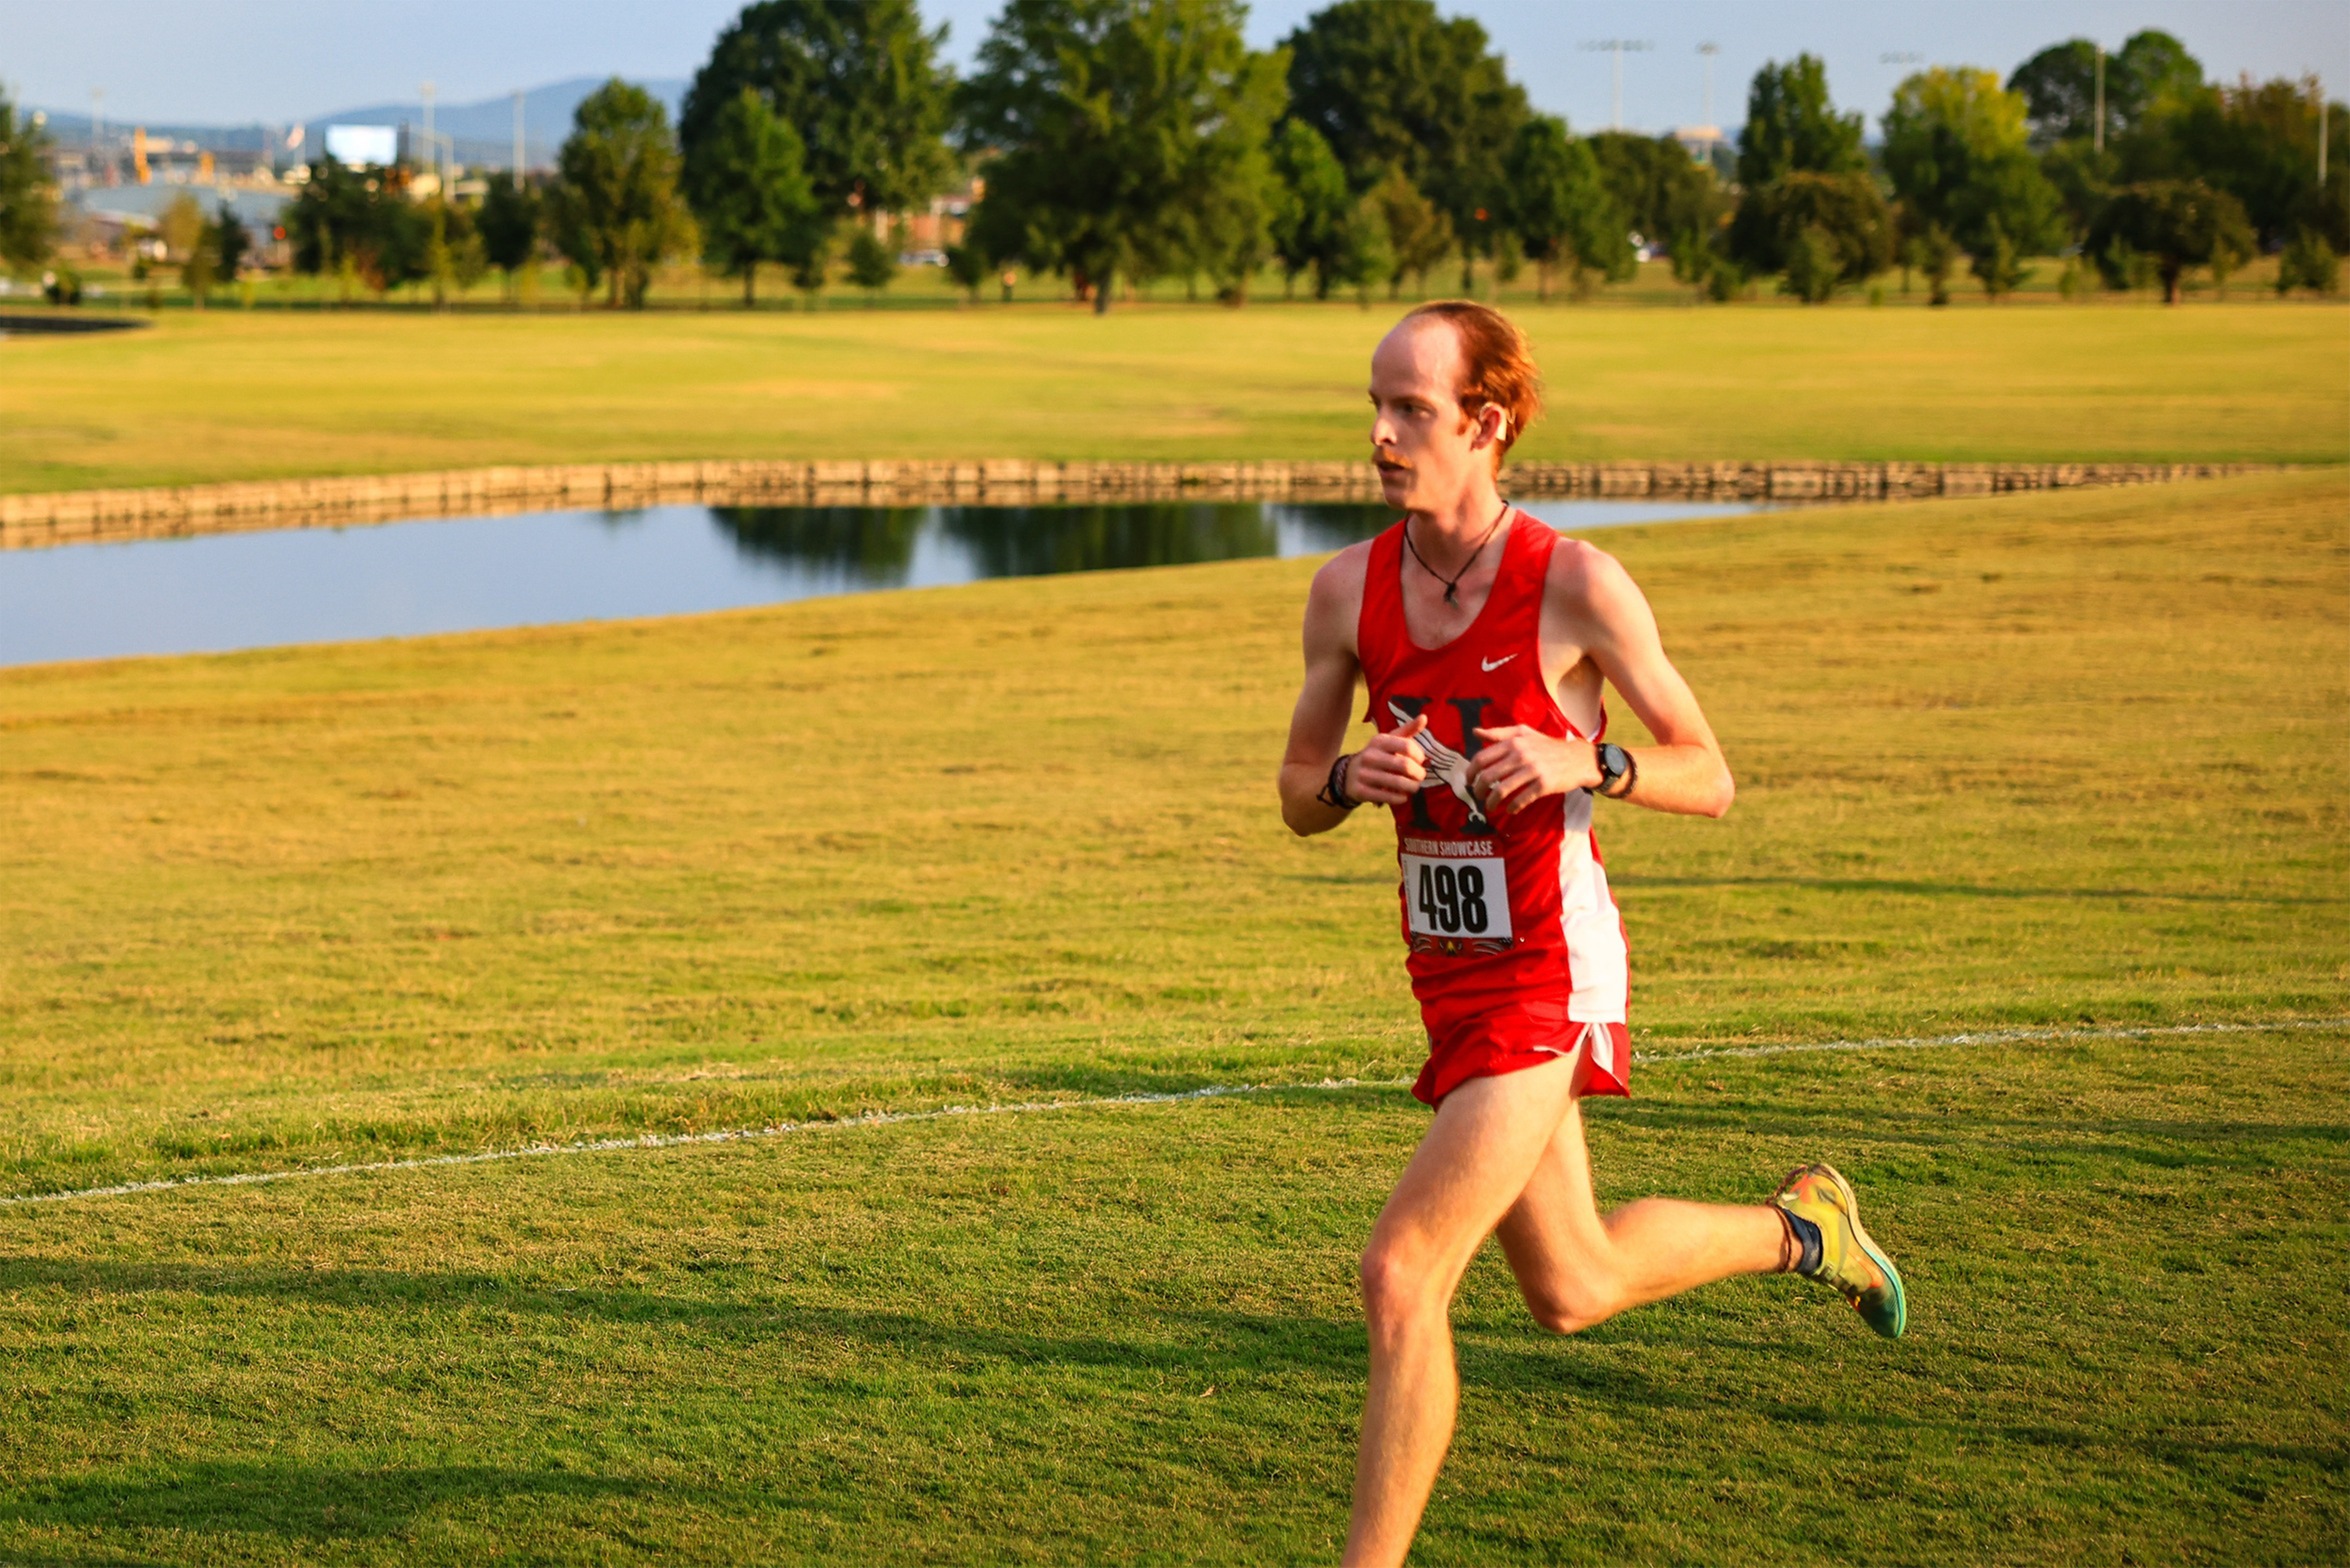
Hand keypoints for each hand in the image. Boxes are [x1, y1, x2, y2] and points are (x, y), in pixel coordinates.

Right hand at [1346, 713, 1430, 804]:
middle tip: (1420, 777)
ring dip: (1412, 787)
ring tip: (1414, 787)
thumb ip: (1408, 730)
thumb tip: (1424, 717)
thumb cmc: (1379, 755)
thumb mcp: (1390, 740)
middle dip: (1419, 774)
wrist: (1349, 774)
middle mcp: (1370, 756)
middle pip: (1405, 766)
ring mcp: (1364, 774)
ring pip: (1398, 783)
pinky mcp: (1361, 790)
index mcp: (1379, 741)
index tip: (1421, 760)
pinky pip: (1387, 797)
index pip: (1407, 746)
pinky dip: (1400, 798)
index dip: (1419, 755)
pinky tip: (1402, 796)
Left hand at [1468, 725, 1602, 818]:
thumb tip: (1475, 732)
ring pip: (1502, 790)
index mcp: (1513, 742)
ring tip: (1490, 807)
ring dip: (1492, 802)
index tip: (1468, 781)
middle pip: (1488, 776)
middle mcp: (1521, 754)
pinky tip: (1510, 810)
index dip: (1470, 772)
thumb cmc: (1548, 746)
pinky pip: (1521, 800)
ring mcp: (1533, 770)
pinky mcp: (1543, 785)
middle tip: (1478, 796)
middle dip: (1479, 790)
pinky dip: (1512, 807)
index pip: (1482, 758)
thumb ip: (1499, 733)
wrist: (1578, 758)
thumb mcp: (1524, 733)